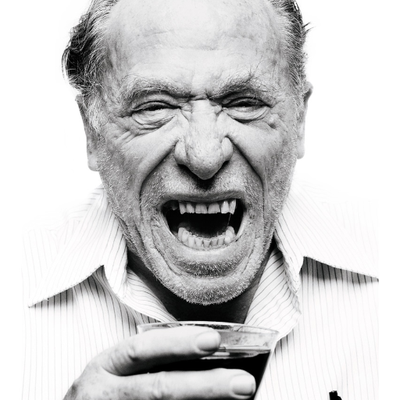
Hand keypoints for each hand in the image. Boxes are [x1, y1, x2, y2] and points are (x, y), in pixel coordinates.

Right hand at [64, 326, 255, 399]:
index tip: (213, 339)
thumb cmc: (104, 393)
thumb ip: (150, 362)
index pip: (141, 350)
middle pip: (158, 389)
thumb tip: (208, 352)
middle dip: (204, 386)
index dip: (176, 344)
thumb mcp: (116, 371)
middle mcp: (105, 394)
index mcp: (105, 367)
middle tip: (243, 382)